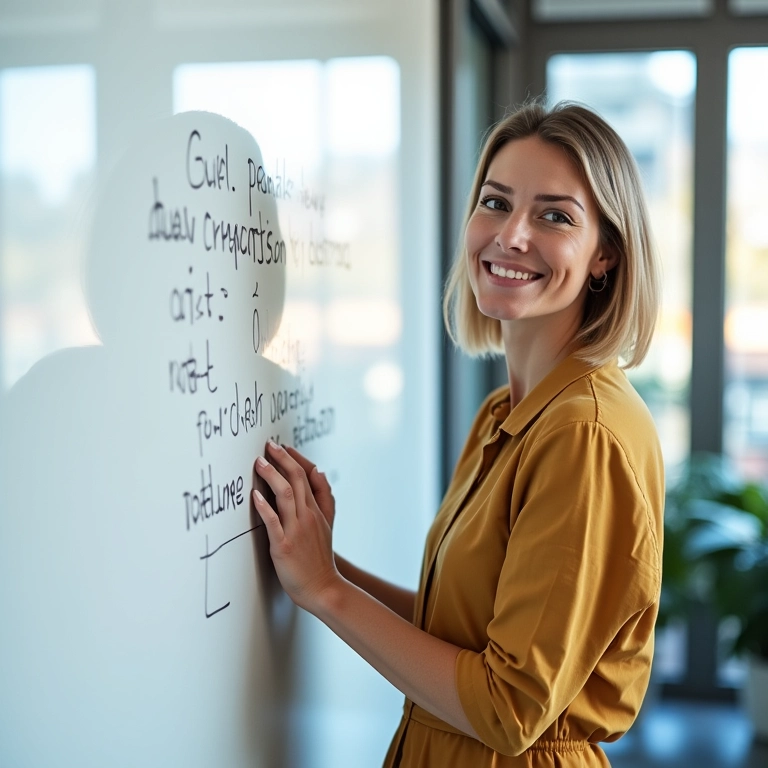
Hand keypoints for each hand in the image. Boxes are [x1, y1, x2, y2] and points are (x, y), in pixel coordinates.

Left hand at [253, 441, 338, 610]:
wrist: (323, 587)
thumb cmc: (321, 558)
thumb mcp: (328, 523)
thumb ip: (325, 497)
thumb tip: (319, 471)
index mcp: (316, 510)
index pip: (307, 476)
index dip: (294, 458)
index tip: (282, 447)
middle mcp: (307, 516)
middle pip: (296, 479)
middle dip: (282, 459)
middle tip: (268, 445)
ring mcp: (296, 530)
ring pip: (285, 495)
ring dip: (272, 476)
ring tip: (259, 462)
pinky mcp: (283, 545)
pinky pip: (273, 522)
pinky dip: (264, 507)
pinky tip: (255, 496)